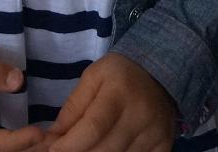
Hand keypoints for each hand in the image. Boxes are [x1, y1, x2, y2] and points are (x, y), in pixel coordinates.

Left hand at [46, 54, 176, 151]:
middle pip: (105, 149)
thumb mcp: (93, 77)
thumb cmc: (119, 75)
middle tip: (67, 151)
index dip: (71, 144)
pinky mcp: (164, 146)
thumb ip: (73, 107)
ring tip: (86, 149)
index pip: (93, 128)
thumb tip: (52, 137)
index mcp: (119, 91)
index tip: (53, 150)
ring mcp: (155, 133)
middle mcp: (140, 114)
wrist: (159, 73)